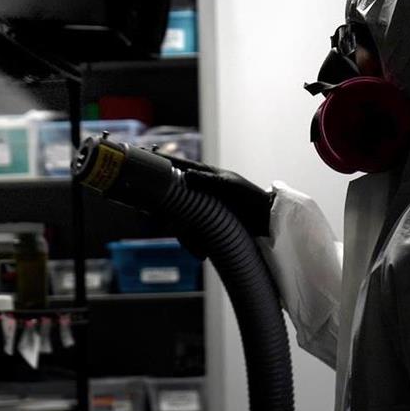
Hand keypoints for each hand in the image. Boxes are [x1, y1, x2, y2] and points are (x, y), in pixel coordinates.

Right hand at [154, 152, 272, 236]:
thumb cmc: (250, 198)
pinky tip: (201, 253)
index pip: (178, 166)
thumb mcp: (231, 186)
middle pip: (171, 197)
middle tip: (154, 216)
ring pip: (179, 219)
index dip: (161, 162)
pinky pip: (190, 235)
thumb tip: (186, 175)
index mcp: (205, 175)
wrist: (265, 220)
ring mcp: (201, 208)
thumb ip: (209, 180)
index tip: (143, 157)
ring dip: (184, 234)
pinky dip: (193, 244)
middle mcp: (199, 191)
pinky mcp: (204, 225)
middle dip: (165, 210)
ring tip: (195, 246)